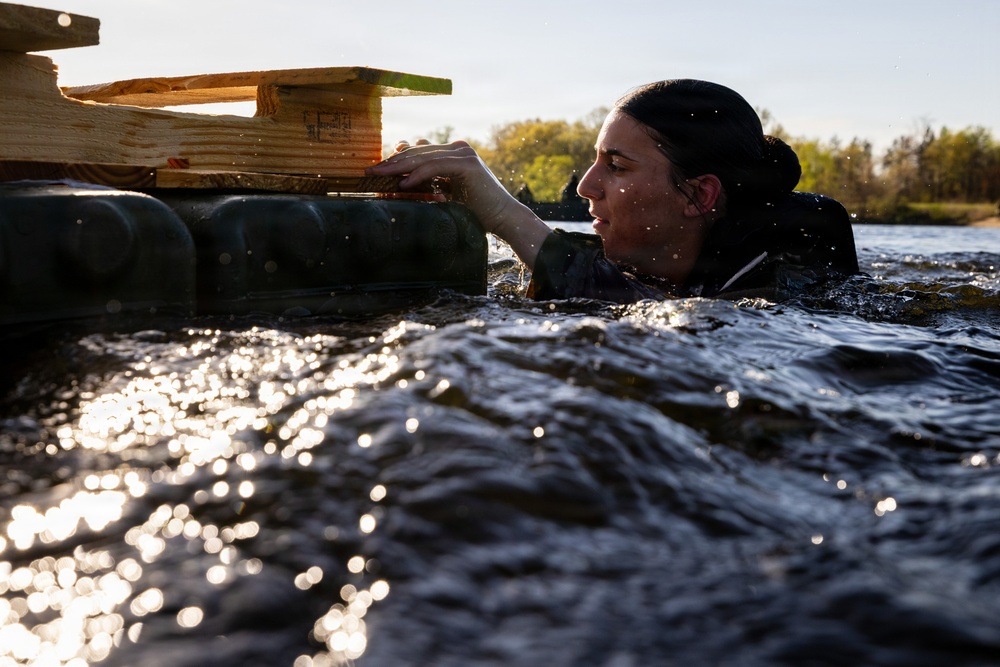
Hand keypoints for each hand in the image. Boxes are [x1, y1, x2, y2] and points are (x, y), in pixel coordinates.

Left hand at [366, 140, 552, 268]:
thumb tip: (401, 180)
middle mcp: (457, 149)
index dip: (395, 159)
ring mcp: (463, 154)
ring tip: (379, 176)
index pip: (417, 151)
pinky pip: (435, 167)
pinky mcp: (467, 164)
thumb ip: (428, 184)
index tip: (376, 170)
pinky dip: (418, 175)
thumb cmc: (475, 212)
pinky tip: (404, 184)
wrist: (502, 219)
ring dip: (399, 167)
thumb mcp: (445, 195)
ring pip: (423, 157)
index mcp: (452, 154)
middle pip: (417, 152)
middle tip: (369, 172)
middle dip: (391, 162)